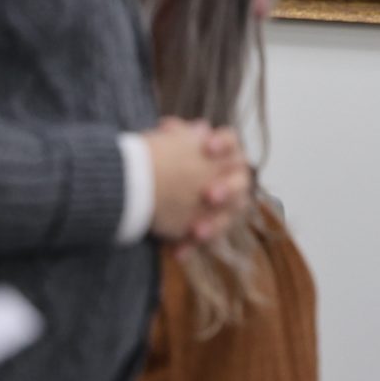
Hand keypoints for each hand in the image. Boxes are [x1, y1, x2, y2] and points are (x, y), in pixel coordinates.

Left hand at [143, 119, 248, 243]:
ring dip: (215, 224)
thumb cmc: (160, 164)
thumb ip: (172, 138)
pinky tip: (179, 253)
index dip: (224, 144)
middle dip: (227, 189)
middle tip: (210, 195)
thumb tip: (170, 127)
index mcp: (220, 153)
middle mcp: (228, 179)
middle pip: (240, 182)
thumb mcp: (165, 148)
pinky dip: (192, 245)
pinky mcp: (207, 228)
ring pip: (228, 216)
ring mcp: (221, 206)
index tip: (207, 148)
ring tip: (197, 232)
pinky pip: (206, 239)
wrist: (139, 191)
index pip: (231, 142)